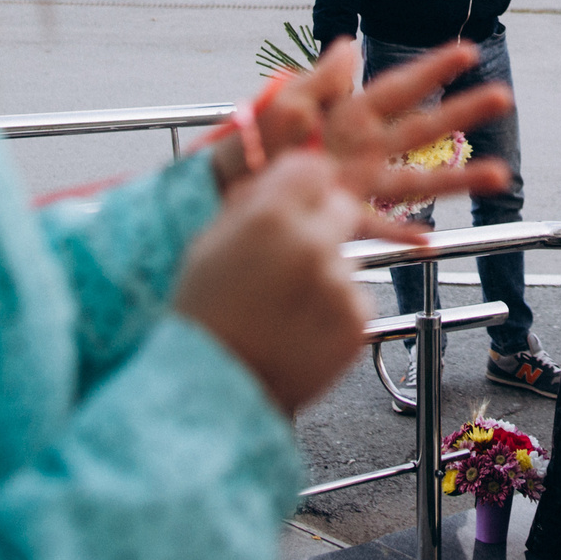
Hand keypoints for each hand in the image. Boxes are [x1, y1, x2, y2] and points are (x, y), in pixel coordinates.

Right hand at [174, 153, 366, 413]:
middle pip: (340, 205)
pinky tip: (300, 325)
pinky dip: (334, 306)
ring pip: (345, 254)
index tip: (293, 201)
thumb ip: (255, 199)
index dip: (302, 184)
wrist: (215, 392)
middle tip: (289, 256)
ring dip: (325, 269)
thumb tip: (284, 169)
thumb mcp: (211, 242)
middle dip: (319, 222)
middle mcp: (312, 244)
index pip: (313, 167)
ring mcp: (340, 284)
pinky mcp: (357, 320)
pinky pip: (354, 295)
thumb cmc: (203, 317)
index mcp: (269, 217)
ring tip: (285, 303)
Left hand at [216, 39, 513, 236]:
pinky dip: (402, 236)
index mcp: (346, 115)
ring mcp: (356, 184)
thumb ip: (317, 83)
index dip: (431, 69)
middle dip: (462, 112)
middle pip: (420, 129)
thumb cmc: (247, 146)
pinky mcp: (341, 217)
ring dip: (457, 178)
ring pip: (415, 180)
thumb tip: (349, 44)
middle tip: (504, 97)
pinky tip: (429, 245)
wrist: (218, 195)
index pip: (396, 87)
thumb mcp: (281, 107)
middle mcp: (361, 148)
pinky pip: (379, 227)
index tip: (468, 50)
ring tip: (499, 175)